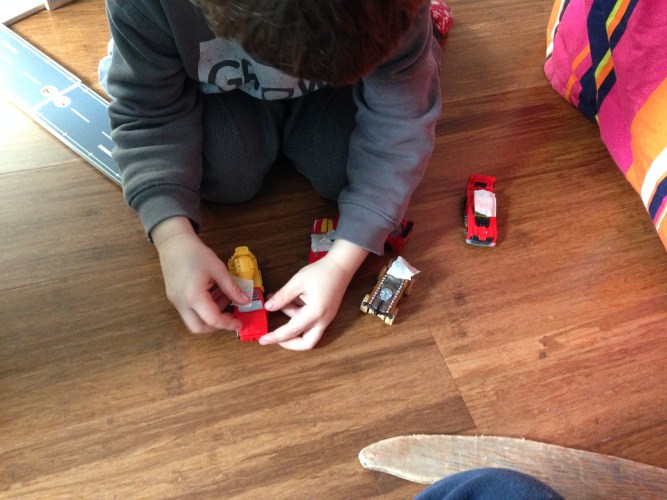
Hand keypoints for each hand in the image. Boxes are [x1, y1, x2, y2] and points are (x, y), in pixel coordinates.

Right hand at [152, 217, 248, 333]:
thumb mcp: (218, 269)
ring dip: (210, 316)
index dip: (228, 324)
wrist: (173, 243)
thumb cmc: (196, 253)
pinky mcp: (174, 298)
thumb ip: (232, 288)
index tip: (240, 323)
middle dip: (217, 326)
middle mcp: (181, 303)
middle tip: (231, 316)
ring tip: (224, 298)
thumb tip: (245, 301)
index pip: (212, 319)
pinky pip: (189, 312)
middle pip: (198, 328)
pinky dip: (203, 309)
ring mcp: (175, 302)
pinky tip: (213, 294)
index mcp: (193, 296)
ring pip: (193, 321)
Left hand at [261, 239, 367, 349]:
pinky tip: (289, 302)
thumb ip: (283, 296)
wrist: (341, 266)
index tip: (263, 340)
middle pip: (307, 343)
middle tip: (274, 338)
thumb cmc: (321, 272)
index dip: (276, 336)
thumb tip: (268, 308)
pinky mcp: (325, 314)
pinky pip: (310, 322)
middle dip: (289, 343)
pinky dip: (297, 316)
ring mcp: (326, 318)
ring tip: (278, 303)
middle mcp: (323, 320)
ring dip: (291, 322)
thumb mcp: (298, 281)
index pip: (292, 331)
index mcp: (316, 313)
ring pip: (307, 331)